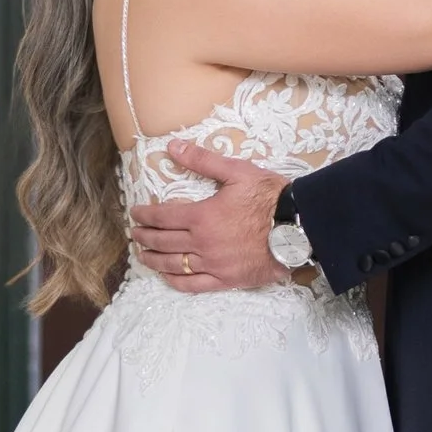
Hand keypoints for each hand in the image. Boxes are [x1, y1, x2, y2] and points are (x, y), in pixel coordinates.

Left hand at [127, 144, 287, 293]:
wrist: (298, 227)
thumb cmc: (269, 197)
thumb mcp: (236, 171)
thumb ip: (202, 160)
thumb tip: (172, 147)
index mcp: (201, 216)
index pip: (163, 217)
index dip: (145, 215)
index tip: (135, 214)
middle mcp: (202, 243)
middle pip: (163, 242)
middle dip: (144, 237)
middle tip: (134, 234)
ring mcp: (213, 264)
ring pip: (174, 265)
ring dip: (154, 259)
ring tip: (143, 255)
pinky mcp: (226, 279)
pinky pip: (194, 285)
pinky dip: (176, 281)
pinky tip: (167, 276)